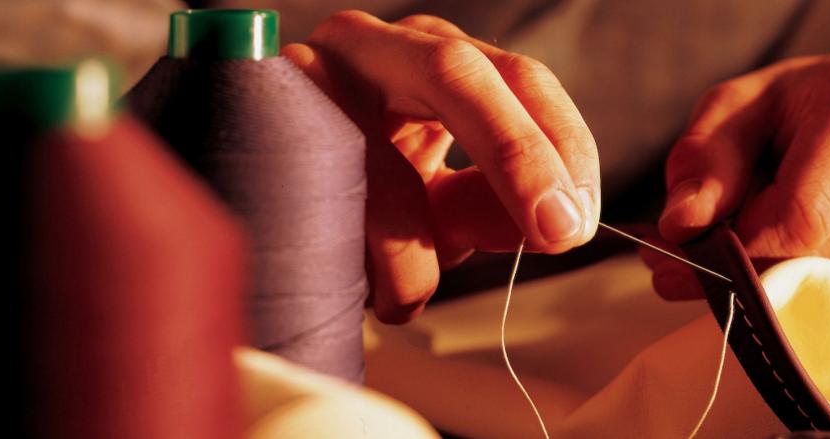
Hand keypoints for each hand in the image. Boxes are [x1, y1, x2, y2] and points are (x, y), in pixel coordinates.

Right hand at [284, 11, 599, 321]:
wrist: (252, 177)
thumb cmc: (359, 192)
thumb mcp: (437, 194)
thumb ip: (489, 202)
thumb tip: (549, 223)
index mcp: (437, 57)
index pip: (522, 79)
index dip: (562, 146)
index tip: (577, 220)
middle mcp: (379, 46)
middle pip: (462, 77)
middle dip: (518, 160)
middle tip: (555, 232)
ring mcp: (315, 71)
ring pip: (387, 151)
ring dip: (411, 248)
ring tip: (407, 294)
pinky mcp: (265, 117)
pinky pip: (328, 195)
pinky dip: (358, 258)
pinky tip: (360, 283)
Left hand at [648, 51, 829, 299]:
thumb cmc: (790, 108)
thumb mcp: (733, 110)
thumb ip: (702, 162)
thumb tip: (682, 225)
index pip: (800, 218)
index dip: (738, 249)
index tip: (694, 252)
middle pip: (812, 258)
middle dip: (747, 263)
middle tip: (707, 246)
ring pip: (826, 288)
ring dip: (774, 276)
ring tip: (758, 232)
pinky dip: (807, 292)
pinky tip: (796, 252)